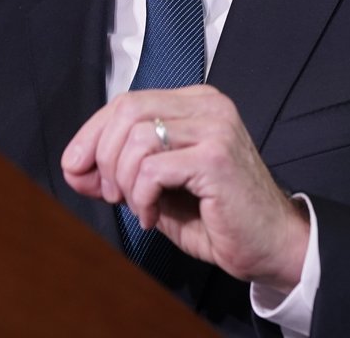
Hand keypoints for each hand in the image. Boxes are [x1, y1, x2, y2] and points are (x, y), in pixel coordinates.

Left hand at [62, 84, 308, 290]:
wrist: (273, 247)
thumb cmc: (219, 218)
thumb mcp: (159, 189)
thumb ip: (121, 171)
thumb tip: (76, 167)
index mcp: (195, 103)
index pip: (127, 102)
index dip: (91, 134)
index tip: (76, 168)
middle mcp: (208, 105)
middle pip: (126, 111)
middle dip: (103, 156)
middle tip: (112, 195)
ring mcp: (215, 127)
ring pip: (136, 139)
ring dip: (125, 181)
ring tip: (140, 208)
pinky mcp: (215, 157)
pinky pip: (153, 168)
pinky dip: (142, 197)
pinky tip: (153, 217)